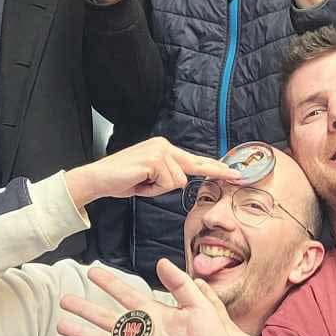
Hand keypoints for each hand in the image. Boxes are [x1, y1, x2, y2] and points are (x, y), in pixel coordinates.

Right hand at [59, 258, 246, 335]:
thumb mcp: (200, 307)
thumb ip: (180, 285)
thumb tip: (162, 262)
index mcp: (157, 314)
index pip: (127, 294)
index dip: (110, 283)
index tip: (93, 272)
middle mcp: (142, 332)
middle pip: (107, 316)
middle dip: (86, 308)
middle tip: (65, 298)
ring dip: (80, 331)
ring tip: (60, 324)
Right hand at [61, 137, 238, 208]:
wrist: (98, 179)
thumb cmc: (121, 181)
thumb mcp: (149, 179)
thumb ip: (167, 176)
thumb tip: (182, 182)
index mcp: (163, 148)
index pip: (193, 159)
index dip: (214, 166)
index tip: (232, 171)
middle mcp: (164, 145)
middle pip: (195, 165)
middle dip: (216, 171)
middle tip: (237, 176)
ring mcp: (160, 151)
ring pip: (178, 182)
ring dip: (159, 190)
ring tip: (141, 184)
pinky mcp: (155, 160)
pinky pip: (167, 184)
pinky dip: (153, 190)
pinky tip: (138, 182)